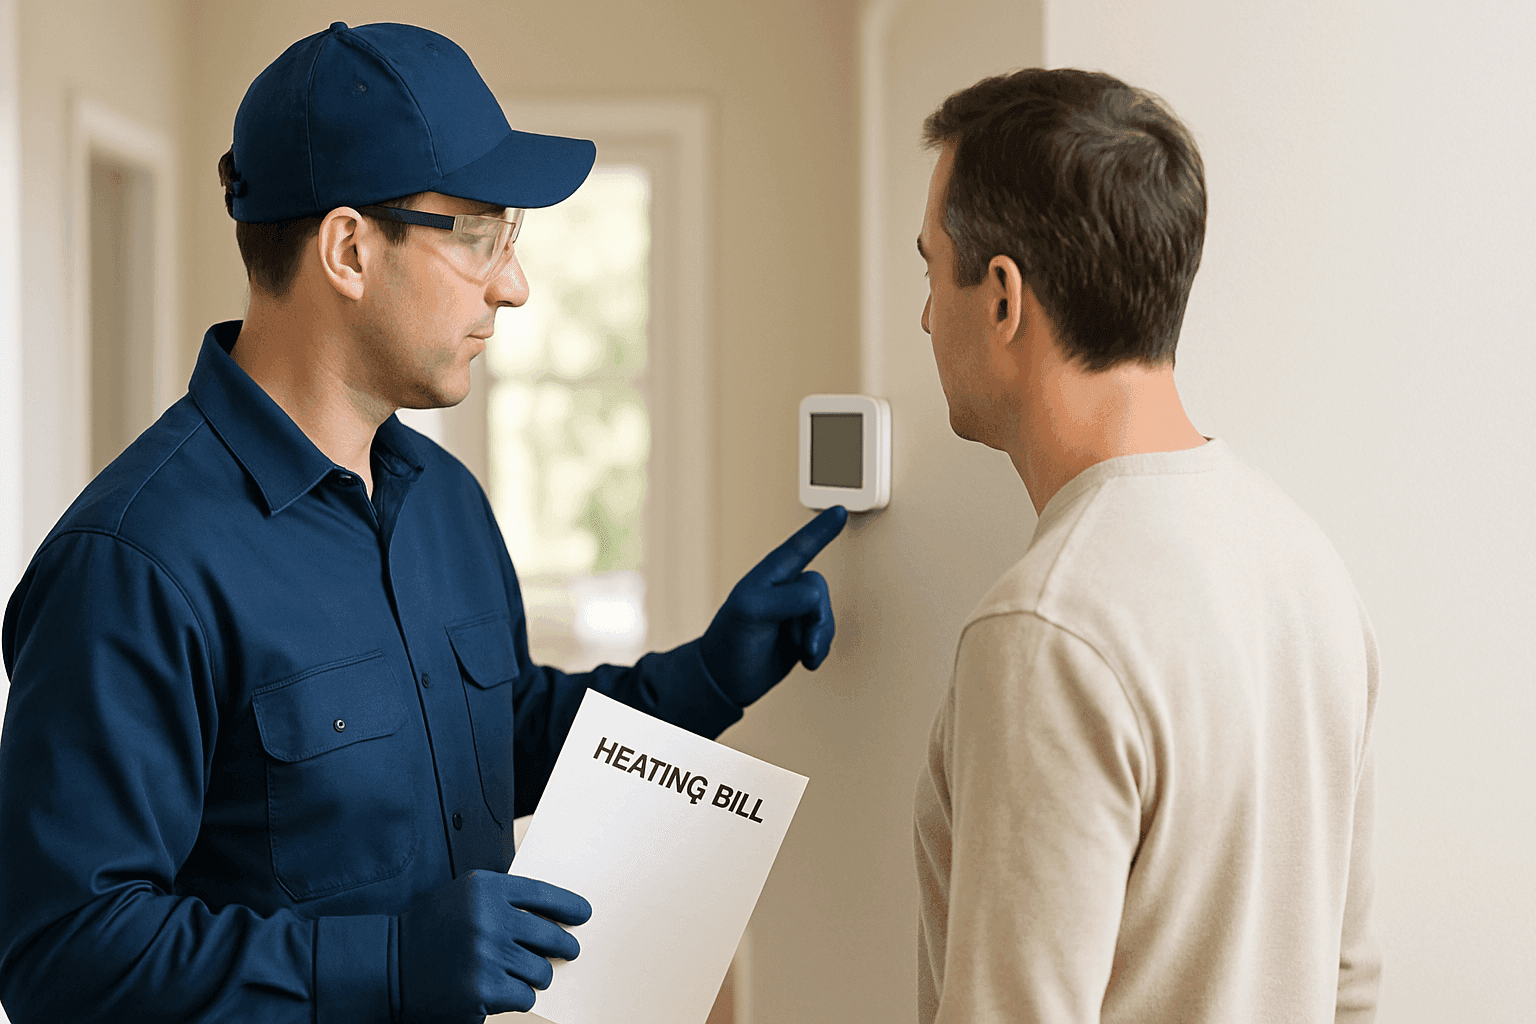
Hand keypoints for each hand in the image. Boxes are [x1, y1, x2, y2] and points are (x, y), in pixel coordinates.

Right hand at [397, 869, 590, 1022]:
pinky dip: (519, 997)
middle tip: (567, 951)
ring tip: (519, 973)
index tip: (584, 915)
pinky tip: (501, 990)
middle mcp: (488, 919)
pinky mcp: (483, 990)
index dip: (569, 907)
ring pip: (541, 971)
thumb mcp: (465, 897)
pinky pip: (525, 996)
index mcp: (486, 890)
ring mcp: (486, 956)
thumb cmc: (432, 930)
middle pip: (551, 936)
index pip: (543, 895)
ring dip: (536, 976)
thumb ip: (505, 900)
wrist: (390, 966)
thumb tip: (556, 917)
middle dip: (563, 947)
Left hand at [699, 505, 847, 704]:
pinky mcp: (801, 635)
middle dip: (816, 617)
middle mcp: (783, 590)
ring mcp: (792, 613)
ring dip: (818, 636)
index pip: (799, 547)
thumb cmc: (729, 641)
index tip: (838, 511)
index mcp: (769, 576)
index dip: (820, 530)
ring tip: (802, 652)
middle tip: (802, 638)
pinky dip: (819, 650)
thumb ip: (785, 599)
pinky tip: (806, 659)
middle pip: (818, 589)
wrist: (726, 681)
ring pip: (825, 614)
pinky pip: (825, 634)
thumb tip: (815, 597)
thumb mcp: (750, 613)